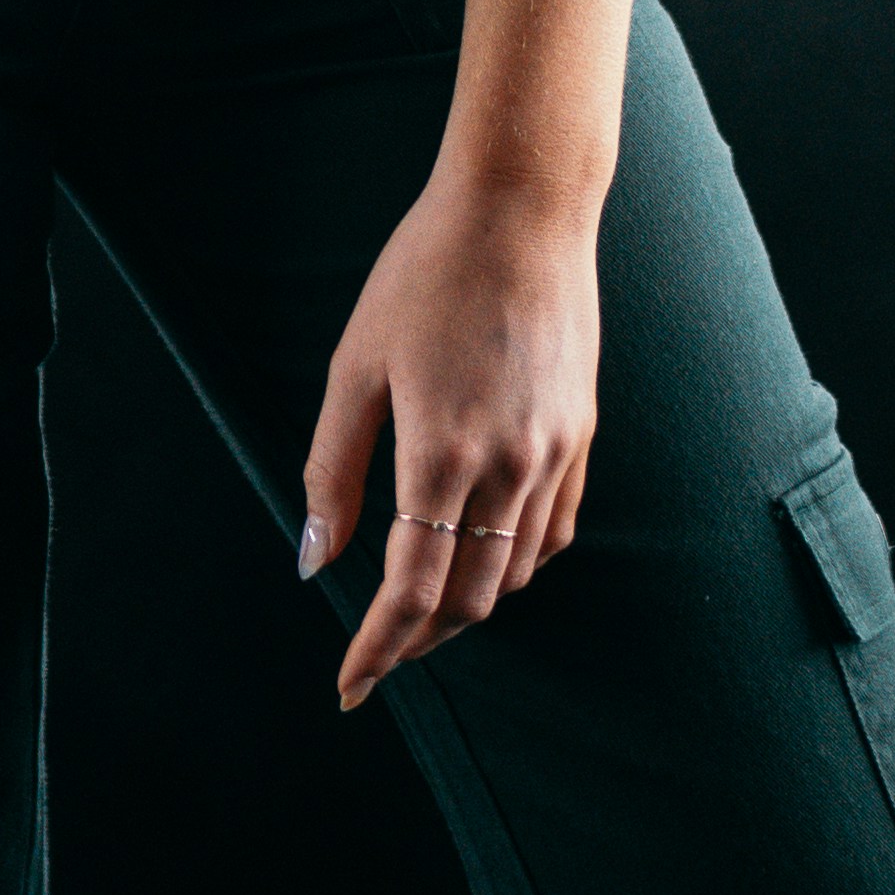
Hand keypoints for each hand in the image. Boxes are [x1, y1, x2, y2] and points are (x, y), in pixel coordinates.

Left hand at [297, 163, 600, 710]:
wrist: (523, 208)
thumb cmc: (424, 273)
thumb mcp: (355, 365)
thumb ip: (332, 468)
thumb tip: (312, 559)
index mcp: (442, 452)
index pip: (410, 591)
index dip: (376, 649)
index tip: (347, 686)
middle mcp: (510, 466)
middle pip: (467, 600)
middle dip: (418, 642)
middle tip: (375, 653)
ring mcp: (556, 452)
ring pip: (514, 573)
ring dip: (465, 608)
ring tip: (420, 612)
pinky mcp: (583, 433)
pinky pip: (554, 532)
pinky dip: (515, 565)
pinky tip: (482, 558)